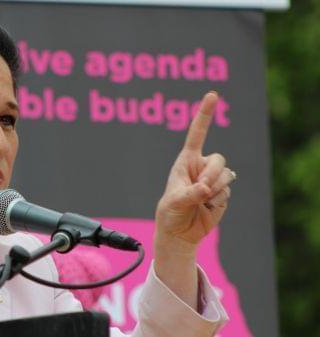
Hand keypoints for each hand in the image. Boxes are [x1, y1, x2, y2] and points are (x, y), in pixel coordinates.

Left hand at [155, 91, 235, 250]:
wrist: (179, 231)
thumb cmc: (170, 212)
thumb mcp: (174, 202)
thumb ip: (190, 194)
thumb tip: (207, 189)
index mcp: (186, 160)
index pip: (197, 133)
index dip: (205, 114)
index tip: (212, 95)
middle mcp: (201, 166)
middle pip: (218, 160)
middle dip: (212, 175)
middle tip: (201, 190)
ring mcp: (213, 178)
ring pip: (226, 175)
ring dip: (215, 190)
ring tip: (201, 201)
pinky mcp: (222, 192)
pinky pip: (228, 191)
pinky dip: (218, 201)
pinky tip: (207, 207)